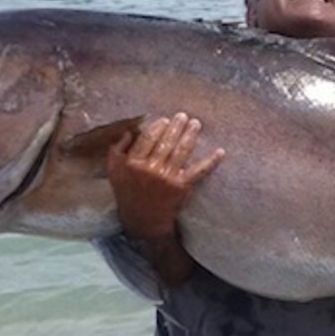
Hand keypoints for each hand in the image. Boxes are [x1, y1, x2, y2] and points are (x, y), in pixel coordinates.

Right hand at [106, 112, 224, 241]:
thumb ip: (117, 150)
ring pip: (181, 152)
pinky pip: (198, 171)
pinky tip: (220, 152)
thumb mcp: (114, 172)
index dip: (157, 128)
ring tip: (196, 124)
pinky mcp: (182, 187)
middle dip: (176, 127)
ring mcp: (168, 178)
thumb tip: (129, 132)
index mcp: (133, 164)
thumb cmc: (128, 193)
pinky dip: (210, 161)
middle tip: (183, 116)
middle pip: (165, 143)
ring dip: (190, 136)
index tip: (165, 120)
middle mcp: (151, 170)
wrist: (143, 220)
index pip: (147, 139)